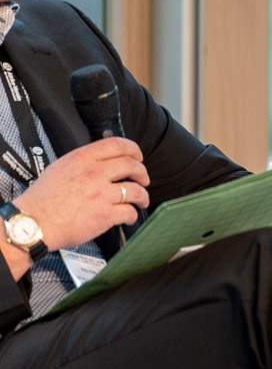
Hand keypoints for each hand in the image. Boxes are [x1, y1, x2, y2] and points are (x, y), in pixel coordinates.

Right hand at [11, 137, 148, 251]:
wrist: (32, 224)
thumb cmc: (42, 201)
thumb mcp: (59, 168)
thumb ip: (82, 162)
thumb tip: (101, 161)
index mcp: (81, 159)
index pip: (117, 144)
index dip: (134, 149)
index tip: (138, 156)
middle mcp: (93, 173)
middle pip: (132, 165)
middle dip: (143, 173)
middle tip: (143, 179)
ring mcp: (101, 194)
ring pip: (136, 190)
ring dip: (143, 196)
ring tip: (141, 201)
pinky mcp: (105, 215)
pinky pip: (130, 212)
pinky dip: (132, 215)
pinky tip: (128, 217)